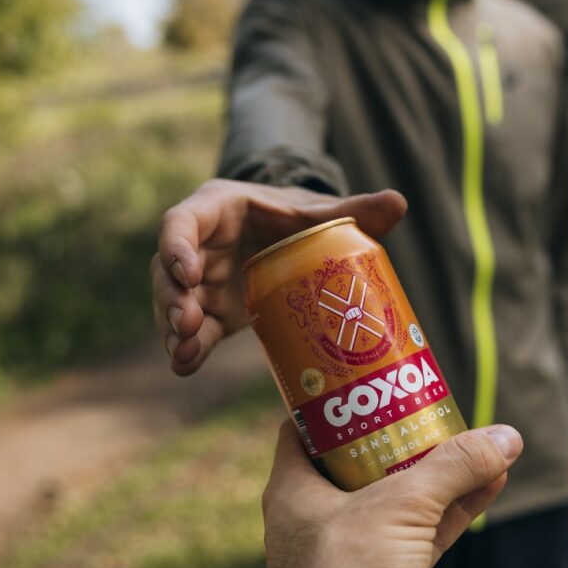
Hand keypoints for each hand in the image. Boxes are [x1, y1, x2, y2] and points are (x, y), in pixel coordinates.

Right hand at [152, 179, 406, 375]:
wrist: (289, 235)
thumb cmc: (296, 215)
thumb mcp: (319, 211)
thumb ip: (354, 209)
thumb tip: (399, 202)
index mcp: (217, 209)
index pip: (181, 222)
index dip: (177, 246)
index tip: (189, 273)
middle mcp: (198, 245)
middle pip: (168, 270)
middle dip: (172, 297)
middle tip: (187, 321)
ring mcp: (200, 280)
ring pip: (172, 303)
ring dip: (174, 328)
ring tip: (185, 351)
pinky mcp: (210, 310)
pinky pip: (192, 330)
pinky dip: (187, 348)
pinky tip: (185, 366)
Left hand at [226, 420, 522, 567]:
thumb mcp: (400, 508)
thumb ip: (453, 469)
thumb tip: (506, 437)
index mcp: (296, 486)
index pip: (305, 427)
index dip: (334, 399)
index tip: (368, 375)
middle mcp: (321, 514)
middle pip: (361, 457)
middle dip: (398, 431)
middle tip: (430, 399)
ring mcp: (356, 549)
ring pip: (401, 496)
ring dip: (438, 471)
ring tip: (475, 437)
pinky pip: (426, 532)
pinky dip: (456, 509)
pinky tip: (492, 483)